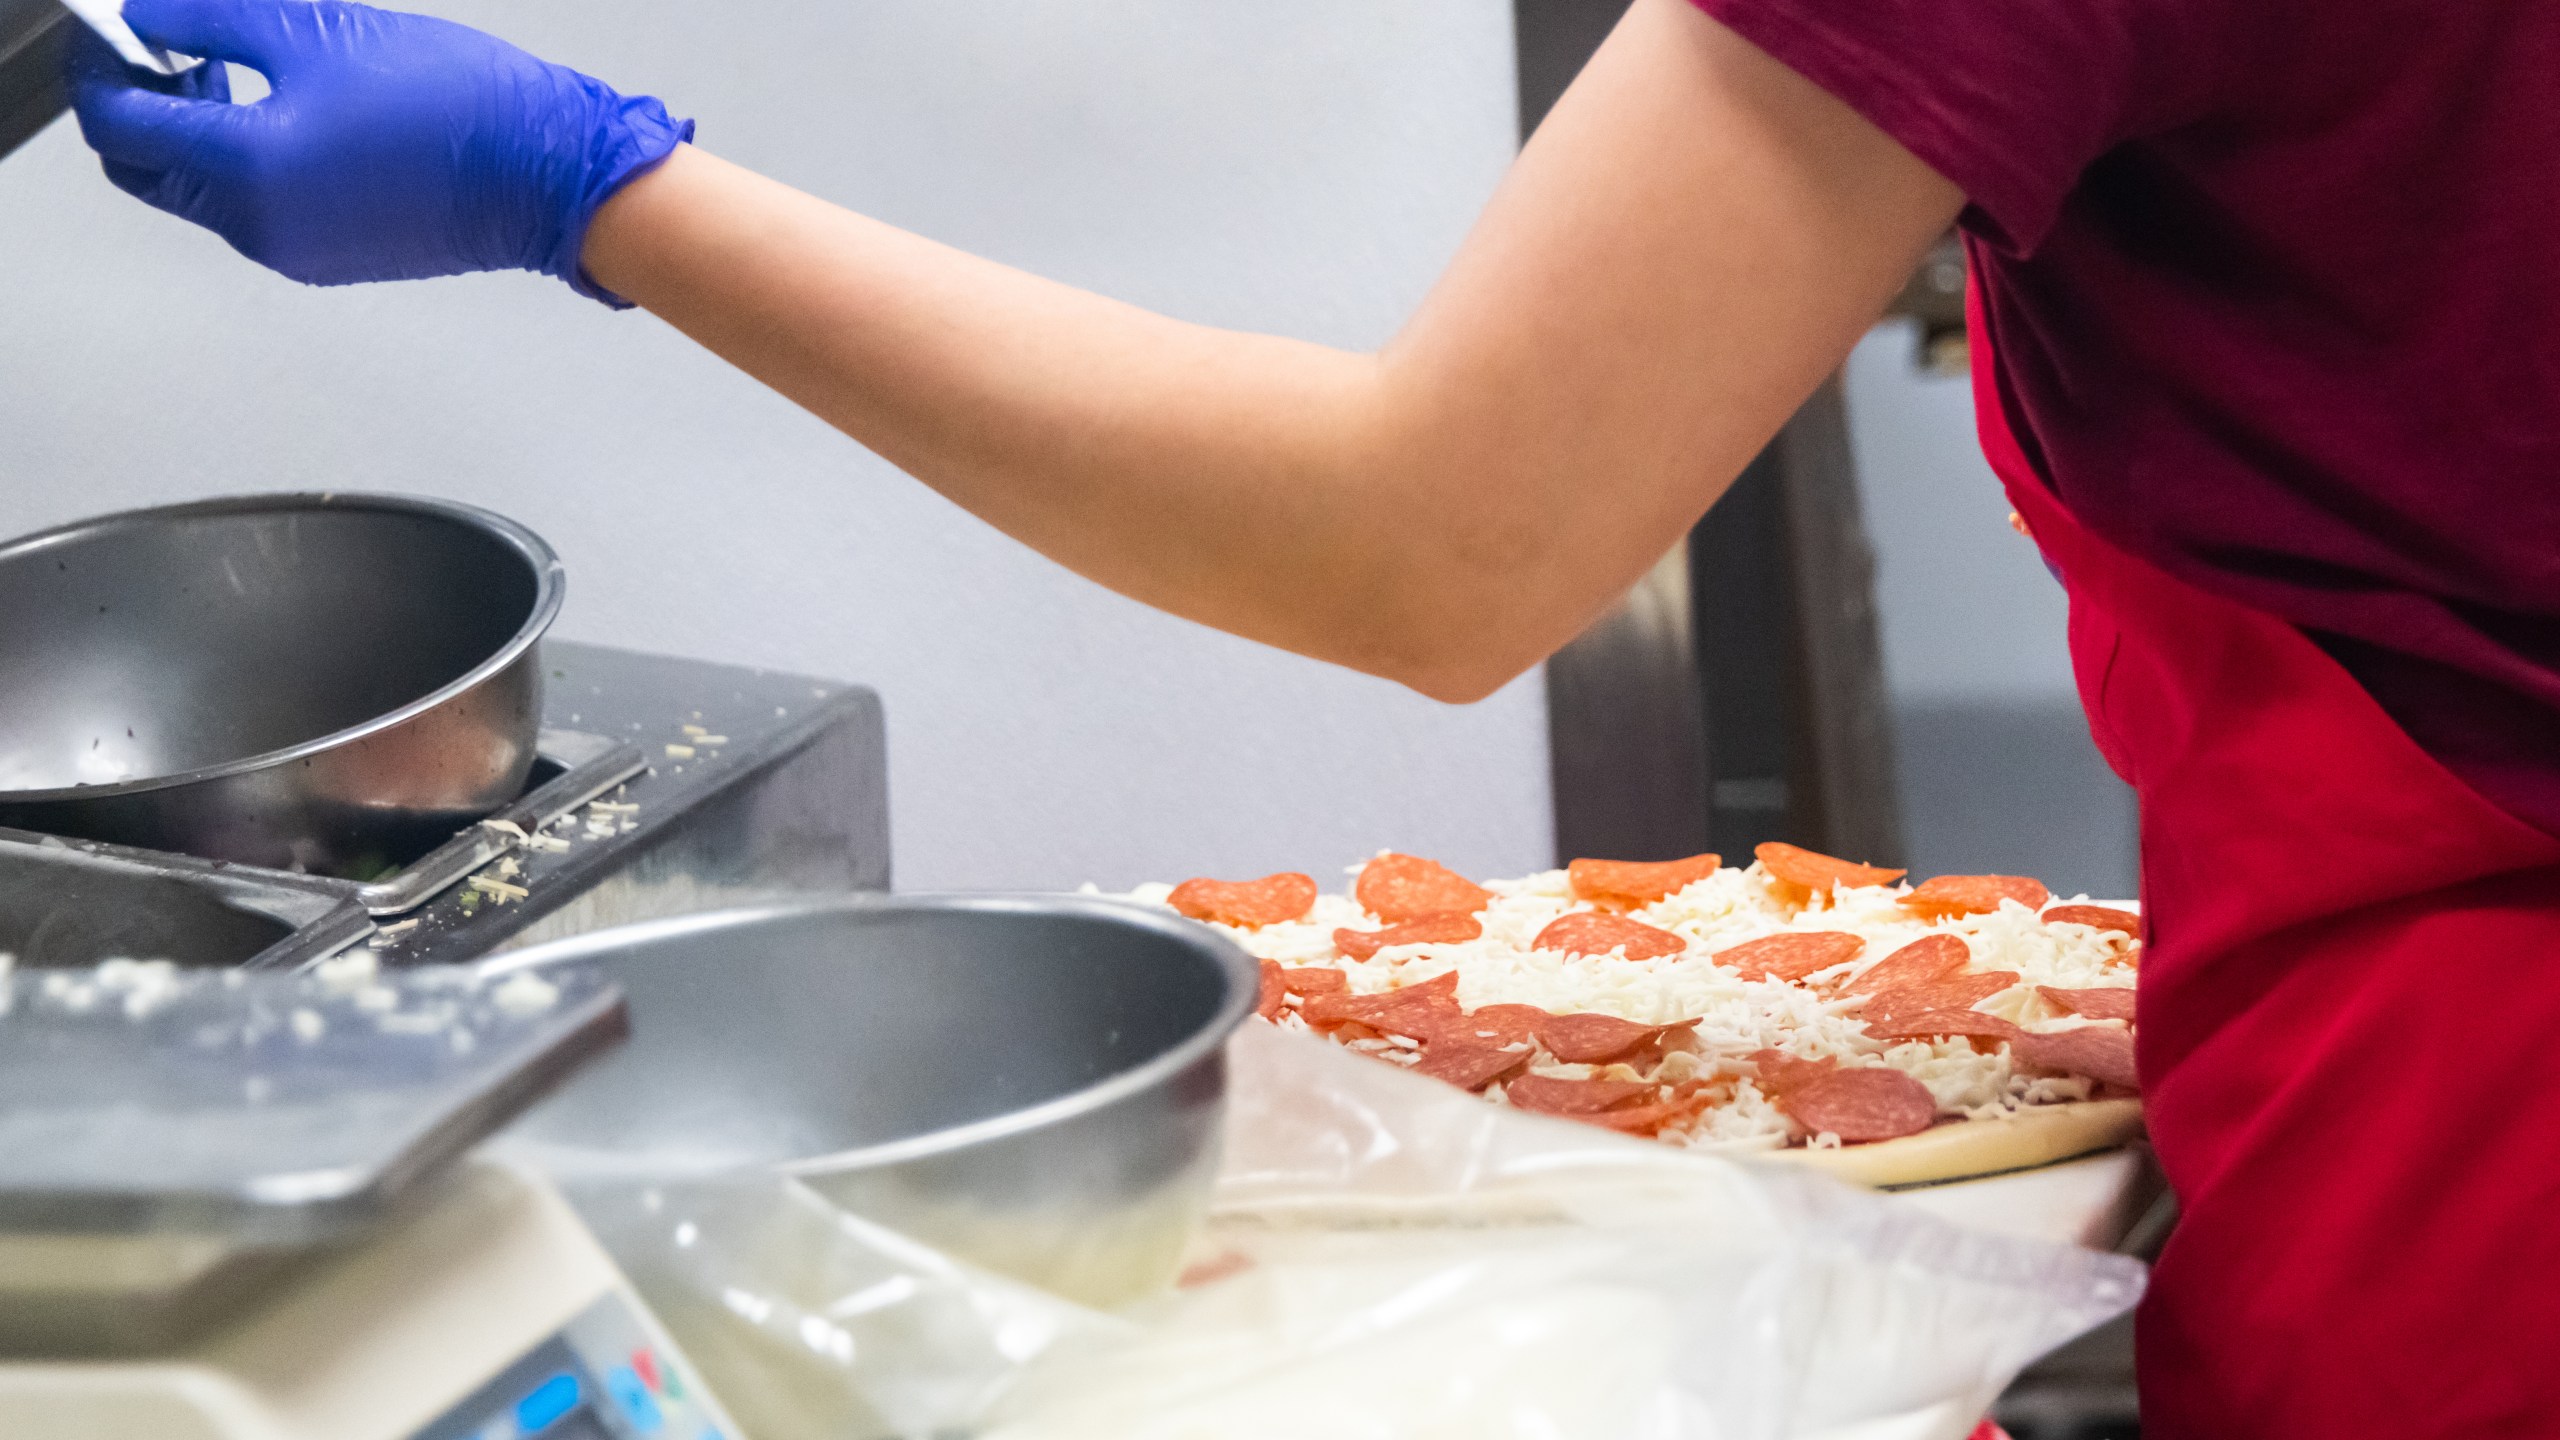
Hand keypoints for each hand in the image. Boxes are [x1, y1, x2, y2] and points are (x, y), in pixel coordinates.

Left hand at [67, 0, 691, 301]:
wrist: (551, 175)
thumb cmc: (458, 107)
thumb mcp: (316, 29)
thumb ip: (211, 19)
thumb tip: (150, 18)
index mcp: (244, 167)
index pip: (117, 122)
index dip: (103, 65)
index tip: (118, 26)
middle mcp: (257, 224)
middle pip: (145, 169)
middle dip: (141, 105)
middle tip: (174, 46)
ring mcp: (294, 250)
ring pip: (199, 192)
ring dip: (196, 133)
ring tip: (242, 75)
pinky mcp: (330, 258)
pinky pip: (254, 212)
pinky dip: (246, 165)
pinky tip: (293, 120)